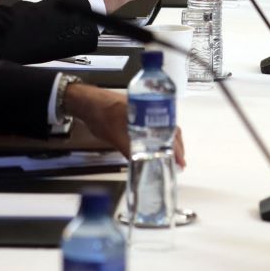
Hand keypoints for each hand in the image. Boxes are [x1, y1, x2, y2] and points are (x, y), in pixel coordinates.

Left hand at [64, 84, 185, 168]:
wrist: (89, 104)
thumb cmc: (101, 116)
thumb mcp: (115, 137)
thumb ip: (129, 151)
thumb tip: (140, 166)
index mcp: (150, 113)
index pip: (171, 132)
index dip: (177, 148)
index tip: (181, 162)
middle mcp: (152, 111)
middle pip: (171, 130)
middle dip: (177, 147)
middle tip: (179, 163)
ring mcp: (146, 113)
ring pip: (164, 129)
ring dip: (169, 143)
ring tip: (172, 157)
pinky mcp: (140, 116)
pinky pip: (155, 127)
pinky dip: (160, 138)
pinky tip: (157, 147)